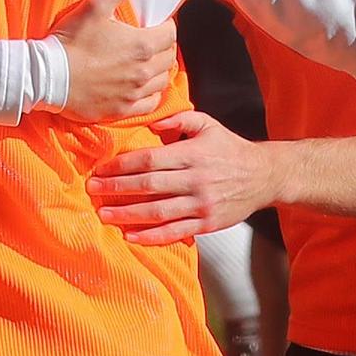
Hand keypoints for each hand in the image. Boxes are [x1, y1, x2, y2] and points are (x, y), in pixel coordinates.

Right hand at [49, 0, 177, 121]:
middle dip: (164, 47)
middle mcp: (142, 71)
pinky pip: (150, 104)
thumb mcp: (96, 5)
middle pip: (169, 58)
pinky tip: (142, 86)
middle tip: (152, 40)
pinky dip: (151, 94)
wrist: (48, 77)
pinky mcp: (122, 110)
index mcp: (141, 45)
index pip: (170, 34)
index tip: (158, 23)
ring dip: (159, 70)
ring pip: (162, 81)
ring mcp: (133, 93)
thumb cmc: (71, 40)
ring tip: (148, 62)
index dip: (166, 26)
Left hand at [88, 111, 271, 245]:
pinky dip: (150, 236)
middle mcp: (194, 180)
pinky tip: (130, 235)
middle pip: (148, 186)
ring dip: (127, 214)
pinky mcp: (206, 223)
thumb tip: (150, 122)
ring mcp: (201, 204)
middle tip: (93, 190)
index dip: (122, 165)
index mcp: (191, 154)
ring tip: (104, 214)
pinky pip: (174, 231)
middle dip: (117, 189)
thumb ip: (178, 119)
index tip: (102, 169)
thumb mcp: (207, 124)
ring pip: (157, 212)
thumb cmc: (229, 148)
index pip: (150, 160)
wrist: (263, 176)